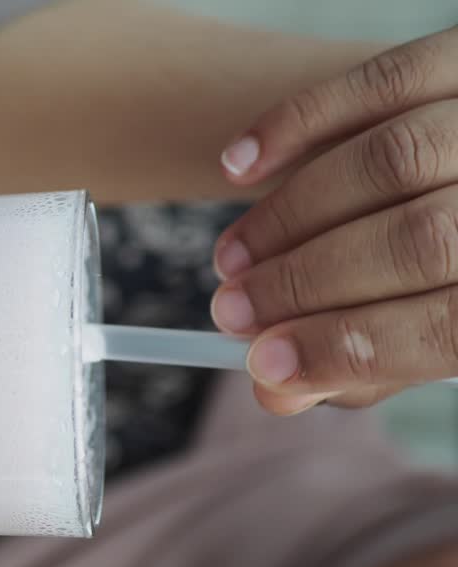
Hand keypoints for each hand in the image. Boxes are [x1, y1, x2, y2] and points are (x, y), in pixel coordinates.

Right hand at [210, 26, 457, 413]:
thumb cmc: (450, 271)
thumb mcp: (438, 333)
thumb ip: (369, 365)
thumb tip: (276, 389)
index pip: (452, 325)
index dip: (350, 349)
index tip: (266, 365)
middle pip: (420, 241)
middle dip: (305, 283)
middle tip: (231, 312)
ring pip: (390, 161)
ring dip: (288, 217)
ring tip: (230, 259)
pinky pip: (379, 79)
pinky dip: (293, 124)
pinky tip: (237, 168)